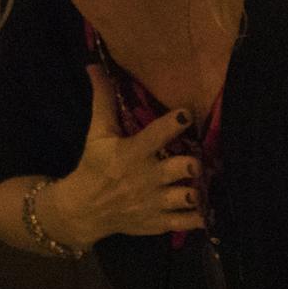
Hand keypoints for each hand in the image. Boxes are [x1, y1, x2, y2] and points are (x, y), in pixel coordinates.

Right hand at [41, 64, 203, 246]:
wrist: (84, 209)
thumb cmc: (94, 166)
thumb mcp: (97, 132)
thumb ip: (103, 99)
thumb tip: (95, 66)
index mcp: (132, 152)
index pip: (157, 134)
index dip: (176, 122)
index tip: (187, 114)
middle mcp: (147, 177)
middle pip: (184, 167)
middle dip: (194, 162)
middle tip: (196, 159)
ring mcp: (155, 203)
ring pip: (190, 196)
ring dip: (198, 189)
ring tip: (201, 183)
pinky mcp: (159, 222)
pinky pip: (188, 222)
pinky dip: (200, 217)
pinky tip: (204, 208)